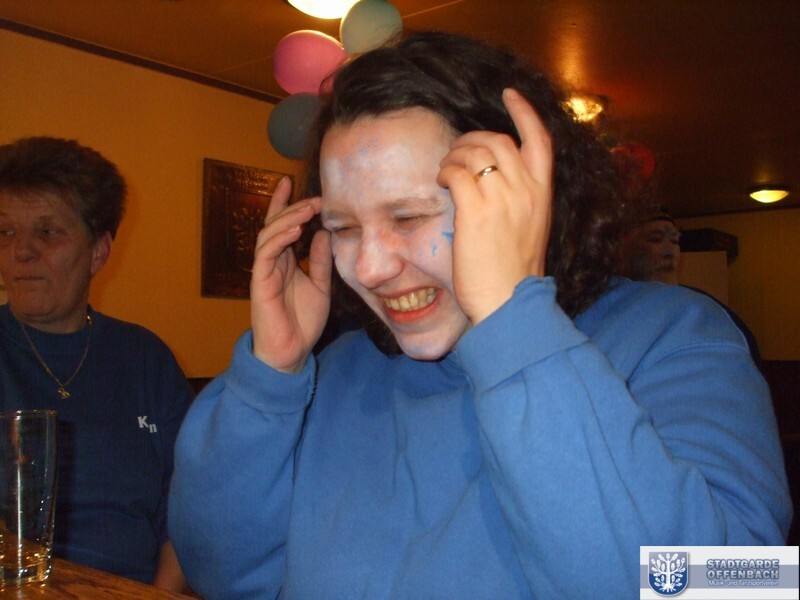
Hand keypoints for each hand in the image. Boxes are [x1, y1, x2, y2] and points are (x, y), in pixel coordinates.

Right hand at [250, 177, 331, 372]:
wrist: (291, 352)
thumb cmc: (303, 322)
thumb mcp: (320, 286)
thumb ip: (319, 261)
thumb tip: (322, 233)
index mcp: (285, 261)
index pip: (281, 226)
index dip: (284, 203)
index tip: (290, 182)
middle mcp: (272, 262)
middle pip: (275, 225)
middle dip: (292, 207)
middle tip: (313, 197)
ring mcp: (264, 271)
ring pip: (268, 235)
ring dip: (287, 219)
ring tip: (307, 209)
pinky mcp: (260, 283)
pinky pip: (265, 254)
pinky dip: (279, 239)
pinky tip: (295, 230)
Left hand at [437, 88, 552, 323]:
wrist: (510, 303)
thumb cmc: (515, 274)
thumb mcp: (531, 229)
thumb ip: (520, 200)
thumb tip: (494, 180)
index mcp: (543, 194)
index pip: (540, 139)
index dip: (524, 112)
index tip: (509, 94)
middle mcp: (526, 190)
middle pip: (498, 140)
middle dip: (472, 138)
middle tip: (456, 151)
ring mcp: (502, 199)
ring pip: (474, 151)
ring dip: (454, 154)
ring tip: (445, 170)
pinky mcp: (476, 213)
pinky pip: (456, 172)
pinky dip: (444, 171)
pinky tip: (440, 181)